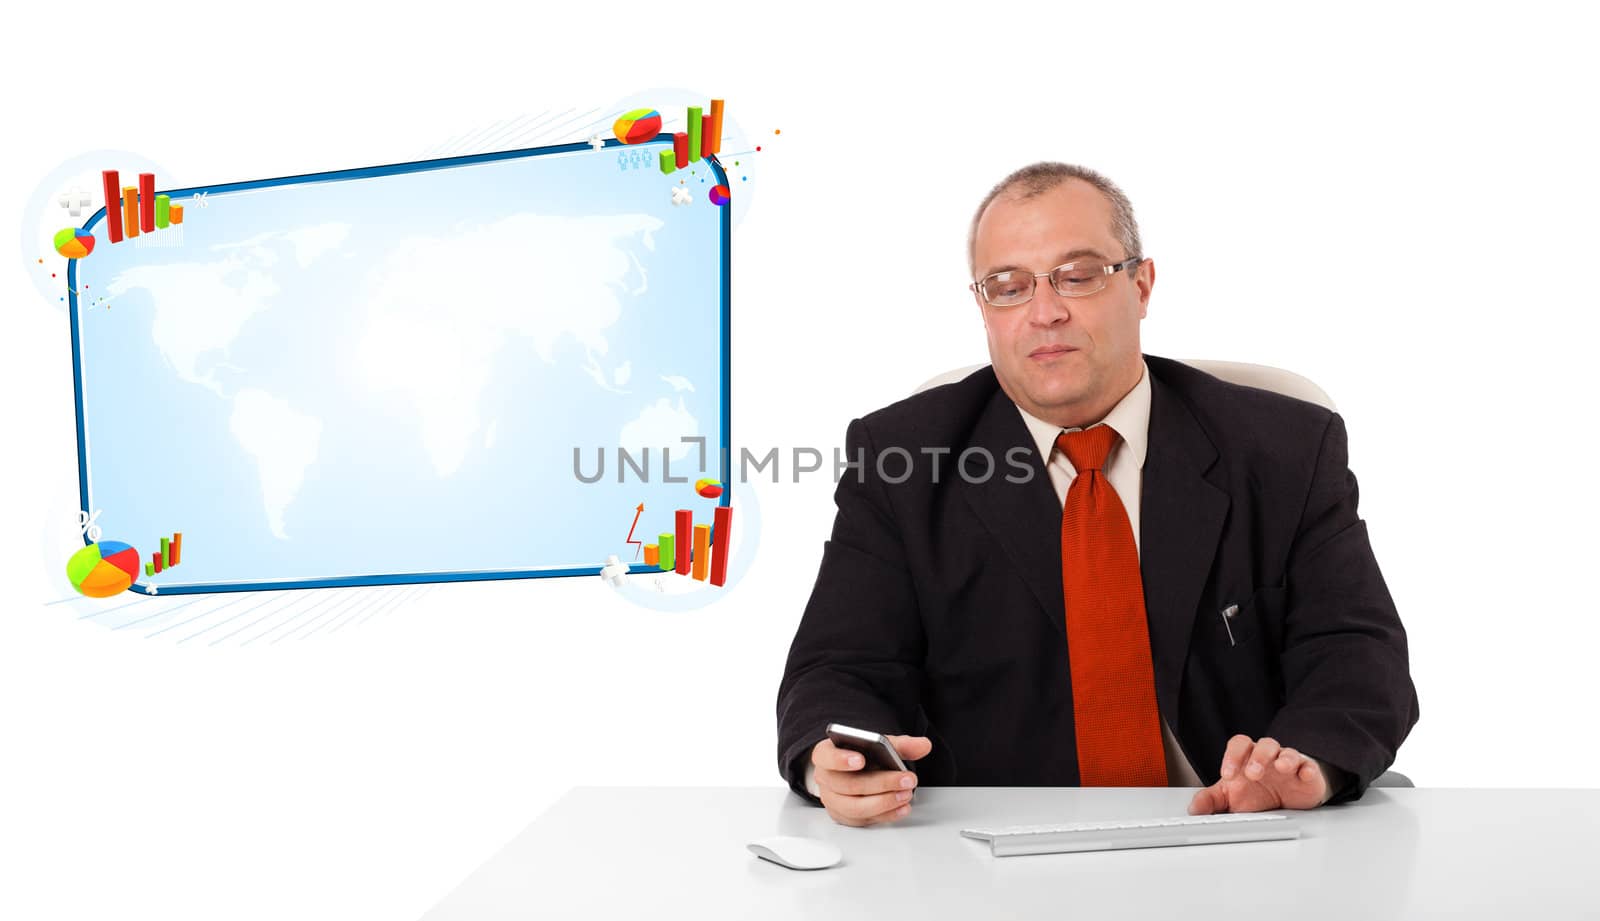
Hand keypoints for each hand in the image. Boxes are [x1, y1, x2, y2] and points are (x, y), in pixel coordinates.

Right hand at [810, 734, 932, 826]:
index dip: (841, 760)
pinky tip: (901, 807)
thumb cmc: (860, 755)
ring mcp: (833, 800)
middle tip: (905, 779)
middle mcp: (825, 779)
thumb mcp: (877, 744)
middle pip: (848, 785)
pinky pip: (863, 821)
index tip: (860, 759)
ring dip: (884, 802)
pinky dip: (885, 815)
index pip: (826, 757)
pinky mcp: (843, 817)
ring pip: (855, 807)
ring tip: (906, 794)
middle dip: (880, 783)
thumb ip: (899, 744)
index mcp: (826, 755)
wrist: (852, 772)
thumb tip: (923, 745)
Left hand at [1188, 735, 1329, 814]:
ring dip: (1284, 759)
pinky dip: (1308, 770)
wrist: (1286, 799)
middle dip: (1258, 756)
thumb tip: (1193, 809)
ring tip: (1280, 767)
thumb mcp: (1231, 797)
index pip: (1239, 745)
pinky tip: (1305, 774)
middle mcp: (1268, 757)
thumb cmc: (1257, 792)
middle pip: (1264, 744)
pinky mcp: (1308, 774)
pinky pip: (1310, 767)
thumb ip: (1211, 800)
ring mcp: (1289, 764)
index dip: (1232, 756)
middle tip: (1252, 774)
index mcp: (1247, 758)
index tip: (1227, 774)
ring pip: (1288, 752)